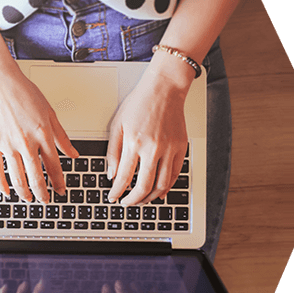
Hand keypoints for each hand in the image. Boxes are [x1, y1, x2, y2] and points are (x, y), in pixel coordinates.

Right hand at [0, 71, 78, 203]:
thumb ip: (62, 137)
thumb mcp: (50, 114)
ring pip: (17, 177)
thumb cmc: (25, 94)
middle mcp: (26, 143)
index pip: (54, 167)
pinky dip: (1, 184)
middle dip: (42, 193)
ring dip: (24, 192)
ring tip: (28, 199)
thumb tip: (73, 154)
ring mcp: (8, 145)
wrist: (0, 84)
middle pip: (36, 177)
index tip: (61, 190)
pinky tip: (7, 192)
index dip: (59, 182)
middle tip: (46, 200)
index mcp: (43, 135)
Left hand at [106, 68, 188, 205]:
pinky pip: (175, 174)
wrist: (164, 89)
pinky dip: (167, 187)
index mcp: (134, 142)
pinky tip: (159, 192)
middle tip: (126, 203)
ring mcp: (170, 149)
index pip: (124, 177)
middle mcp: (153, 148)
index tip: (113, 197)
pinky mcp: (181, 147)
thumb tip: (112, 175)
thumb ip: (113, 152)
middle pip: (144, 186)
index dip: (117, 192)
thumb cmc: (139, 103)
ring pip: (162, 185)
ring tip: (141, 200)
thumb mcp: (117, 125)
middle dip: (133, 200)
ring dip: (150, 197)